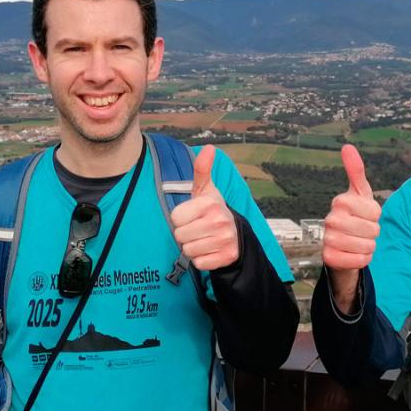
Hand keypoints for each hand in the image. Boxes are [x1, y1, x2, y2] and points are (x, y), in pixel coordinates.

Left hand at [170, 146, 239, 270]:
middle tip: (197, 229)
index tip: (192, 216)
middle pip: (180, 236)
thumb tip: (208, 148)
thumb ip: (202, 170)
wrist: (235, 233)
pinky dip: (201, 260)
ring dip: (192, 247)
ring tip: (203, 238)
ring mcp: (225, 240)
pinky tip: (209, 250)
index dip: (181, 218)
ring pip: (188, 250)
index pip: (175, 218)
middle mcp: (220, 220)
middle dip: (185, 234)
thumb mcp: (205, 190)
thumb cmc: (212, 210)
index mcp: (210, 203)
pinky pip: (199, 263)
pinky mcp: (227, 256)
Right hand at [322, 144, 380, 312]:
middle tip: (362, 230)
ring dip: (368, 247)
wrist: (342, 245)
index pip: (375, 211)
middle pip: (373, 230)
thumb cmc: (355, 215)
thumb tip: (347, 147)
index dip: (376, 216)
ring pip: (367, 246)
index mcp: (340, 201)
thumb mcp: (360, 193)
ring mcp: (328, 239)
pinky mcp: (329, 258)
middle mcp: (330, 219)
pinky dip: (362, 260)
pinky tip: (353, 255)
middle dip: (373, 233)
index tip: (366, 215)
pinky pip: (360, 261)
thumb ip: (356, 170)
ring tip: (358, 242)